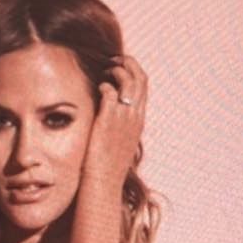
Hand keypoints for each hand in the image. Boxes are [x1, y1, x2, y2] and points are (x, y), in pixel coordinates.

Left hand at [84, 54, 148, 186]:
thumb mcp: (121, 144)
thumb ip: (120, 127)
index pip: (144, 87)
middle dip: (128, 63)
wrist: (104, 183)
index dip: (134, 71)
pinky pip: (110, 92)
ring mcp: (123, 118)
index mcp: (139, 121)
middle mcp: (135, 117)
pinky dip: (105, 85)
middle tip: (114, 59)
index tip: (122, 66)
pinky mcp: (109, 120)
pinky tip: (98, 87)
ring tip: (105, 69)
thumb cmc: (108, 167)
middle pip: (140, 78)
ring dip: (116, 70)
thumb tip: (112, 116)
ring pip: (127, 81)